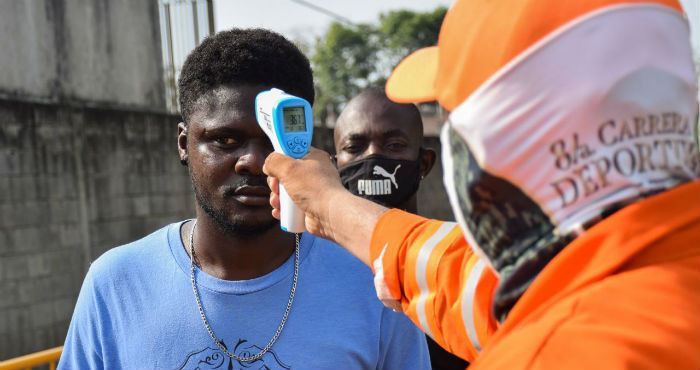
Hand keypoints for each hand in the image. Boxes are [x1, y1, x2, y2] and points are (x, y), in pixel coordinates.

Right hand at [264, 146, 389, 264]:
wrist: (329, 215)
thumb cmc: (314, 188)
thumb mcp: (289, 167)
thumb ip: (274, 161)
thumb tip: (268, 164)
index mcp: (313, 157)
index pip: (293, 149)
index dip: (281, 155)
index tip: (274, 162)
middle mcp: (313, 173)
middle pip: (285, 172)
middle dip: (275, 182)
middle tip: (276, 186)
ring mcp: (311, 190)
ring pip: (285, 191)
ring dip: (277, 198)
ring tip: (277, 203)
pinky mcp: (308, 206)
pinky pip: (290, 206)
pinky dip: (282, 209)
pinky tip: (280, 212)